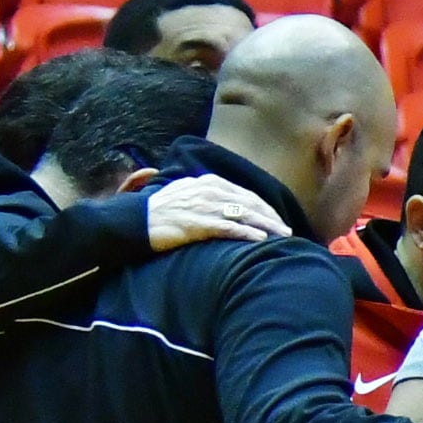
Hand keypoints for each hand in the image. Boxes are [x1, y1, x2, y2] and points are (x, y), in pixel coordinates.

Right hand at [147, 174, 286, 250]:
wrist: (134, 222)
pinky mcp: (196, 223)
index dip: (265, 208)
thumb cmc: (162, 212)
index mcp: (209, 182)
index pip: (245, 194)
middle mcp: (209, 191)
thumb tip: (230, 204)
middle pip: (249, 203)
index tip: (278, 220)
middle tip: (288, 230)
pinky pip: (227, 227)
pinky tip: (260, 240)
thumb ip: (209, 195)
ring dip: (266, 226)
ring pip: (243, 214)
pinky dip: (246, 233)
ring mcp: (203, 206)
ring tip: (282, 236)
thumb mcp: (187, 194)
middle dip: (271, 217)